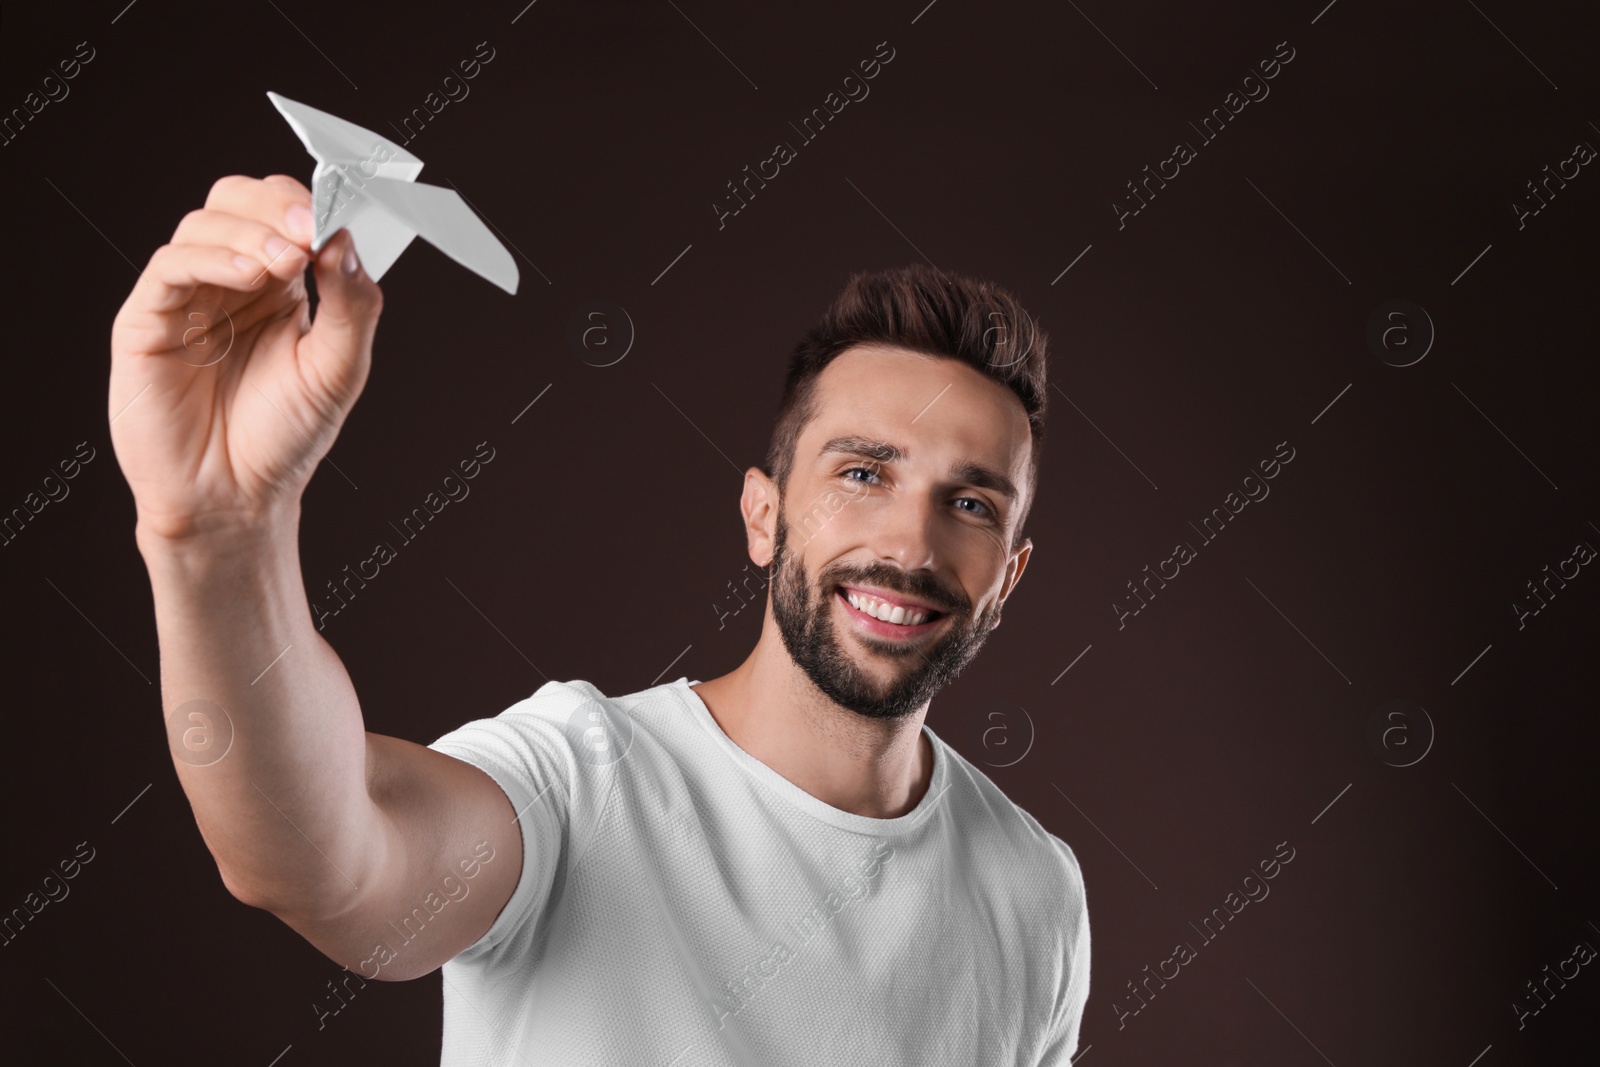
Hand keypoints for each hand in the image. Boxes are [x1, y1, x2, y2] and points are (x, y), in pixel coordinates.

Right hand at [109, 174, 382, 540]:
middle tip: (307, 231)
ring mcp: (187, 298)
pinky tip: (248, 277)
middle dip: (274, 205)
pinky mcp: (148, 320)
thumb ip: (351, 307)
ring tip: (285, 263)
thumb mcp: (338, 370)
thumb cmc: (283, 439)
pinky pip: (169, 267)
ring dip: (249, 233)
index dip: (307, 205)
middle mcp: (231, 283)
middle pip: (237, 201)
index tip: (335, 218)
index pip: (285, 215)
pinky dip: (210, 260)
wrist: (234, 498)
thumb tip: (347, 241)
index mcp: (280, 287)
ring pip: (203, 226)